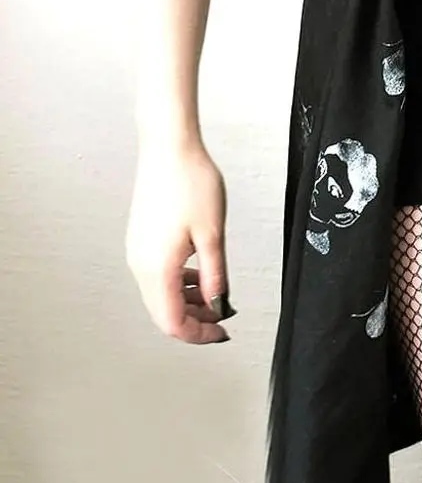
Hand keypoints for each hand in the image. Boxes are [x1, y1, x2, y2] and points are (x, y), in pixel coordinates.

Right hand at [126, 138, 233, 343]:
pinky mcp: (141, 241)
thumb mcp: (213, 236)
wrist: (169, 148)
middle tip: (223, 318)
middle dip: (195, 321)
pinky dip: (180, 285)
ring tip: (217, 294)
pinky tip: (201, 275)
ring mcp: (138, 252)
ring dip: (188, 303)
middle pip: (163, 314)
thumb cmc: (191, 183)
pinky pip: (158, 277)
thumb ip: (215, 276)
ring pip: (160, 296)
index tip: (223, 332)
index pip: (173, 322)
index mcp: (157, 267)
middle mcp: (140, 264)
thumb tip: (218, 305)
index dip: (199, 334)